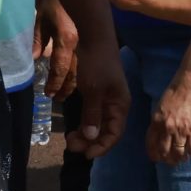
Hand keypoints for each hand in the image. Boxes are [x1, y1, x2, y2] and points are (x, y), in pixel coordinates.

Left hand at [35, 0, 79, 102]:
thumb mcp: (39, 16)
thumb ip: (37, 39)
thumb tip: (34, 59)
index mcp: (67, 38)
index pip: (60, 68)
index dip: (54, 83)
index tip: (49, 93)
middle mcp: (80, 42)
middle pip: (75, 73)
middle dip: (66, 87)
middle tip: (57, 98)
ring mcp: (87, 40)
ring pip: (83, 68)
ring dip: (74, 82)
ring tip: (65, 92)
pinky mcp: (90, 35)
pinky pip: (85, 59)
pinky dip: (80, 70)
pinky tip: (77, 76)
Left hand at [67, 40, 127, 158]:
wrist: (91, 37)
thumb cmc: (96, 63)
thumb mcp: (94, 89)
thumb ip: (93, 114)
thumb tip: (91, 137)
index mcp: (120, 104)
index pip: (115, 133)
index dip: (102, 146)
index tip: (86, 154)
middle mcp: (115, 105)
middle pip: (106, 131)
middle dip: (91, 142)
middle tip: (71, 145)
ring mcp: (105, 100)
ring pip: (97, 125)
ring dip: (85, 134)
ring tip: (70, 139)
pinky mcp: (95, 94)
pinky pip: (91, 115)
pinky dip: (83, 124)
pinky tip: (73, 128)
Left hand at [148, 67, 190, 164]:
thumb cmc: (178, 87)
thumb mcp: (162, 103)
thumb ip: (160, 118)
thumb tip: (161, 129)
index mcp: (156, 120)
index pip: (151, 143)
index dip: (153, 154)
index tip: (156, 158)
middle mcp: (166, 127)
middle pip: (164, 152)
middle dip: (167, 159)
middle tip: (171, 161)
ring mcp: (181, 130)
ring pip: (178, 154)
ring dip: (180, 159)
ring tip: (182, 159)